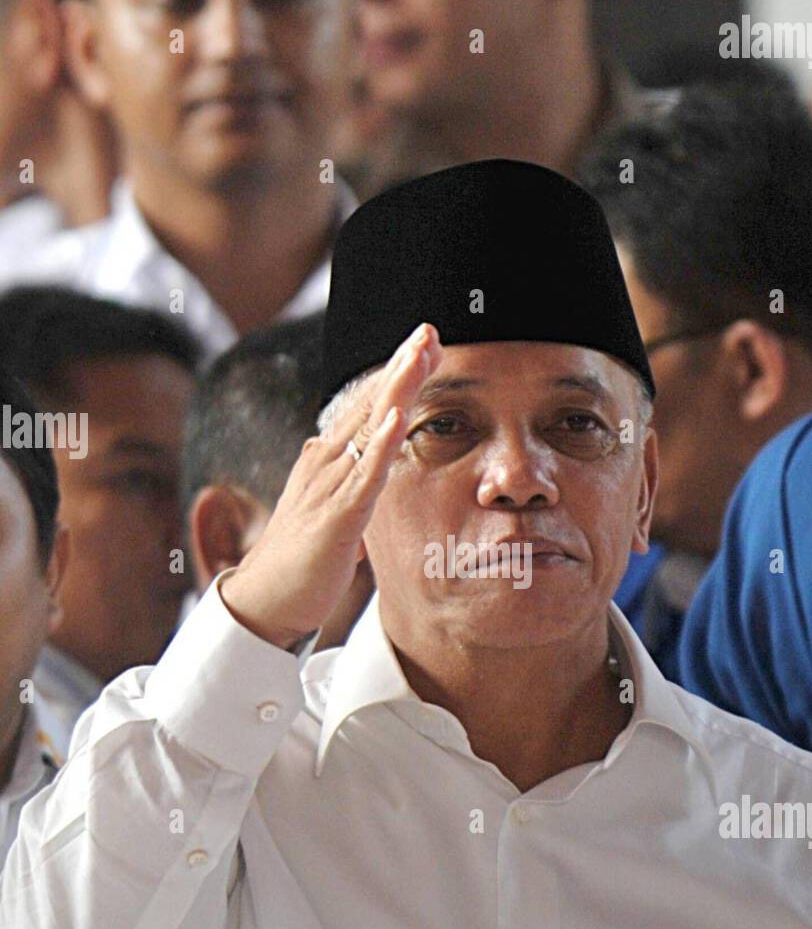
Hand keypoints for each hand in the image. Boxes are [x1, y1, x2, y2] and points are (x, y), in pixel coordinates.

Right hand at [221, 323, 441, 648]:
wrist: (266, 599)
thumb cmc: (303, 556)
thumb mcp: (337, 508)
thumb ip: (356, 482)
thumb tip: (375, 466)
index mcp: (327, 458)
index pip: (368, 406)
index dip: (397, 374)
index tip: (426, 343)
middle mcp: (324, 462)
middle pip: (369, 403)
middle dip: (401, 365)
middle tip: (429, 329)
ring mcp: (328, 486)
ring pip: (368, 428)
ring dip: (396, 389)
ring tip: (419, 353)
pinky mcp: (335, 518)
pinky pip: (361, 477)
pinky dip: (379, 445)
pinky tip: (395, 418)